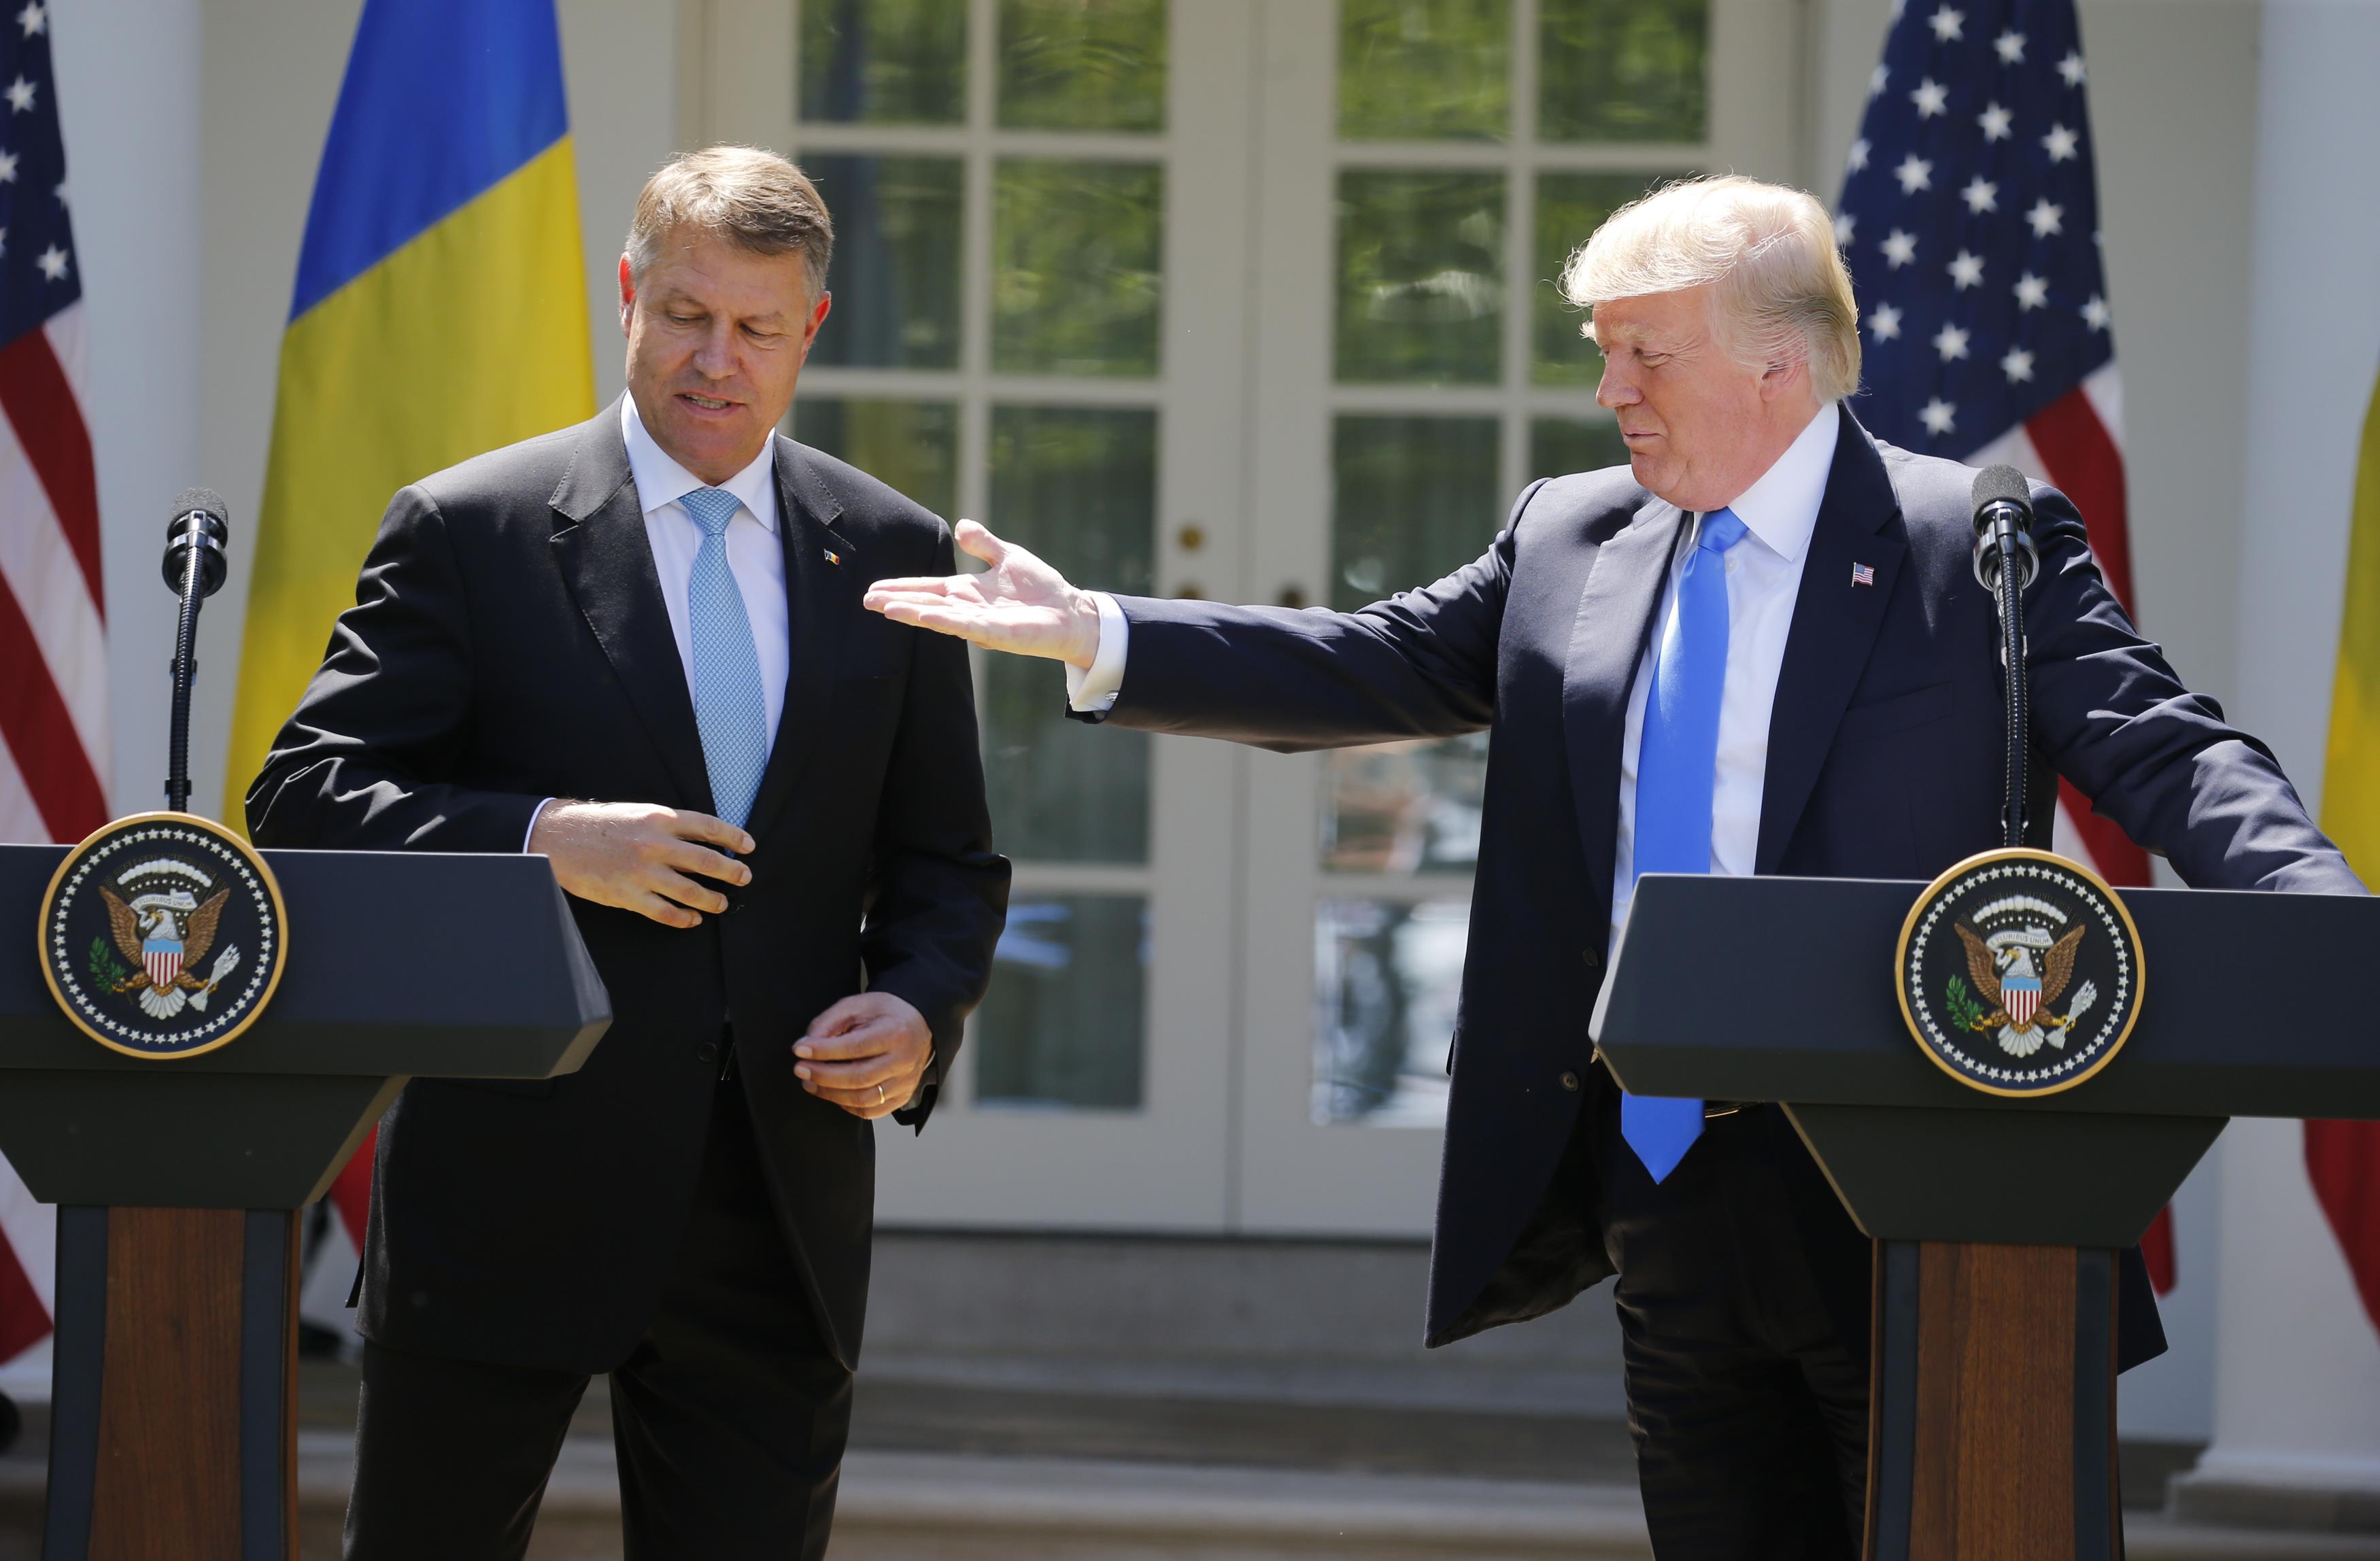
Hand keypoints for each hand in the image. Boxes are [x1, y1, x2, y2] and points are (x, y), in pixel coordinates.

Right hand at [529, 800, 752, 928]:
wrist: (559, 838)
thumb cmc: (601, 825)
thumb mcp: (639, 814)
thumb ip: (669, 826)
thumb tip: (703, 839)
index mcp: (660, 819)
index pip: (709, 827)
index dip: (734, 837)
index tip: (749, 846)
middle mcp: (655, 844)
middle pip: (706, 861)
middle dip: (732, 871)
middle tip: (744, 877)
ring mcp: (642, 872)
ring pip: (691, 891)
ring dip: (712, 899)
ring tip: (722, 903)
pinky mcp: (628, 895)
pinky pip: (665, 912)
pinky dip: (684, 918)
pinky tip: (693, 919)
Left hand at [795, 992, 932, 1118]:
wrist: (919, 1025)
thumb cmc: (885, 1014)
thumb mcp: (857, 1005)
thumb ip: (829, 1021)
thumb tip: (806, 1046)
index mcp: (895, 1033)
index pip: (855, 1047)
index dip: (823, 1051)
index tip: (800, 1049)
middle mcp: (904, 1061)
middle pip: (858, 1078)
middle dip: (823, 1076)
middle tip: (801, 1069)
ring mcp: (905, 1083)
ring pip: (864, 1100)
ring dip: (830, 1094)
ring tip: (811, 1083)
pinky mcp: (902, 1097)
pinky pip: (871, 1111)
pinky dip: (847, 1106)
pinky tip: (834, 1093)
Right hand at [863, 519, 1104, 667]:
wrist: (1070, 613)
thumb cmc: (1041, 589)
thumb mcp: (1008, 557)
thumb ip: (983, 543)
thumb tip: (960, 525)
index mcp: (968, 591)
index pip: (928, 588)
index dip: (902, 588)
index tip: (875, 589)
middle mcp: (968, 609)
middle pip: (926, 604)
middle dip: (897, 602)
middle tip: (867, 601)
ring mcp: (980, 623)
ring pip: (939, 617)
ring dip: (912, 613)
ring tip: (885, 609)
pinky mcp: (996, 634)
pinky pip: (965, 626)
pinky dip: (944, 621)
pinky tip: (924, 616)